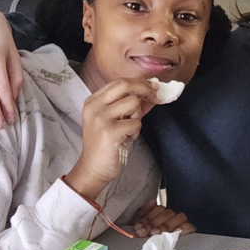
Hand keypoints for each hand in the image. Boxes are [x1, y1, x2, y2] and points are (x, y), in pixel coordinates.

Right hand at [64, 79, 159, 200]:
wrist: (93, 168)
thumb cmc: (106, 144)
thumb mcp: (115, 119)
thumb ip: (130, 105)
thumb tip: (153, 92)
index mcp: (93, 101)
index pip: (119, 82)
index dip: (139, 83)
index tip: (153, 87)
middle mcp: (94, 106)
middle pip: (125, 85)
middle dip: (145, 89)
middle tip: (156, 96)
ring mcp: (101, 118)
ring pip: (133, 103)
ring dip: (138, 116)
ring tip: (129, 129)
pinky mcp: (110, 131)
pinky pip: (136, 123)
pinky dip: (135, 131)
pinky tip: (126, 139)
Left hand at [133, 201, 196, 237]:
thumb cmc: (146, 240)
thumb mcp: (140, 227)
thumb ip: (143, 214)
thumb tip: (152, 201)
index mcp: (161, 214)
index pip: (158, 208)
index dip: (148, 217)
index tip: (139, 228)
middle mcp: (172, 216)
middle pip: (168, 212)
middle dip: (154, 223)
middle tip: (145, 233)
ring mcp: (182, 223)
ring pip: (179, 217)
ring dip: (166, 226)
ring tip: (156, 234)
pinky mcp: (190, 231)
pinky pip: (189, 227)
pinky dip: (182, 229)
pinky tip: (173, 234)